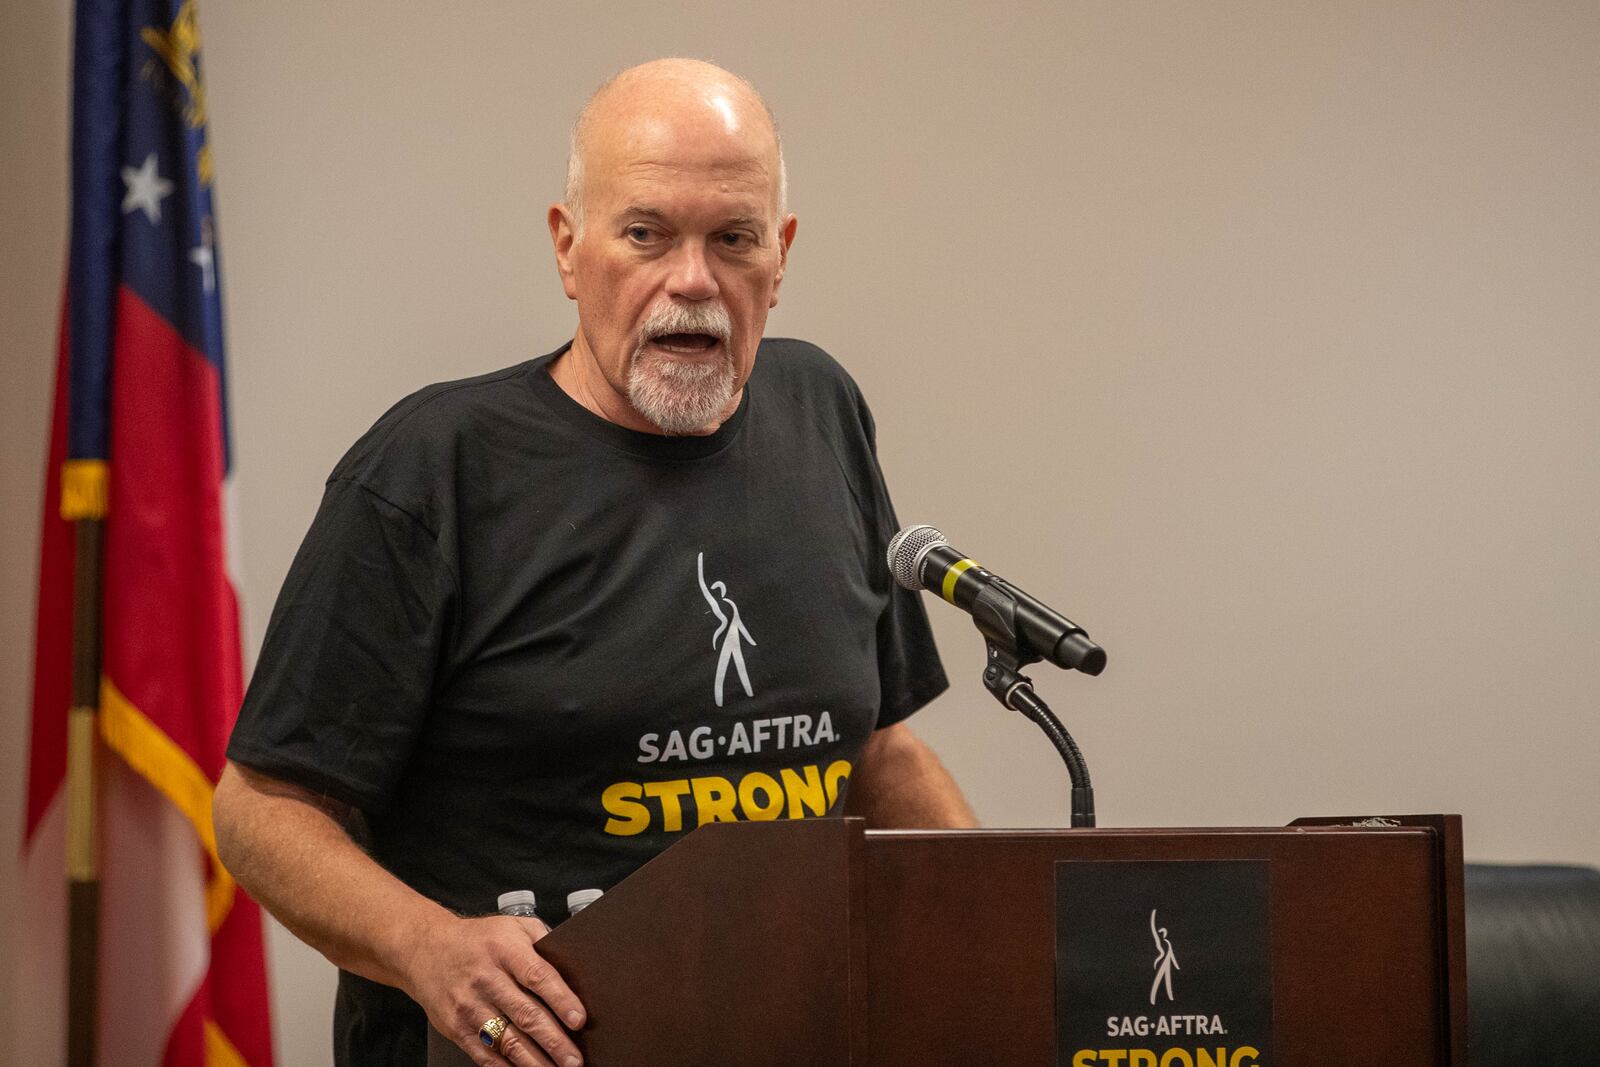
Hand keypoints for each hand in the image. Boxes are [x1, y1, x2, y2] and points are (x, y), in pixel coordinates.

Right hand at [402, 912, 586, 1066]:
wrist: (425, 949)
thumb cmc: (477, 940)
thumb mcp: (513, 926)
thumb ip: (543, 942)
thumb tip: (573, 966)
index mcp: (505, 949)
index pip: (537, 976)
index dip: (561, 999)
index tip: (579, 1019)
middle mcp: (487, 978)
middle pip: (526, 1014)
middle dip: (554, 1041)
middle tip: (574, 1059)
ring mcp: (470, 1005)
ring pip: (508, 1040)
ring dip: (535, 1061)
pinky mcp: (457, 1027)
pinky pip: (485, 1054)